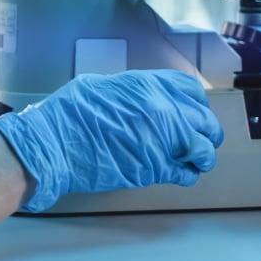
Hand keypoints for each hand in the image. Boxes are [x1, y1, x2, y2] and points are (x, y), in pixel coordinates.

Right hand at [0, 70, 223, 211]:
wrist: (54, 143)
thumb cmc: (69, 113)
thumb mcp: (101, 85)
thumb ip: (131, 91)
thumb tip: (142, 98)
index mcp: (148, 85)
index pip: (191, 91)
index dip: (195, 104)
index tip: (190, 113)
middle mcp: (162, 109)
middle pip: (205, 121)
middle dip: (204, 132)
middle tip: (194, 140)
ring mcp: (162, 140)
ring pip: (205, 150)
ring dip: (201, 156)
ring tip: (189, 160)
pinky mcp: (155, 169)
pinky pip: (186, 174)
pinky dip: (186, 175)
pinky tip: (177, 173)